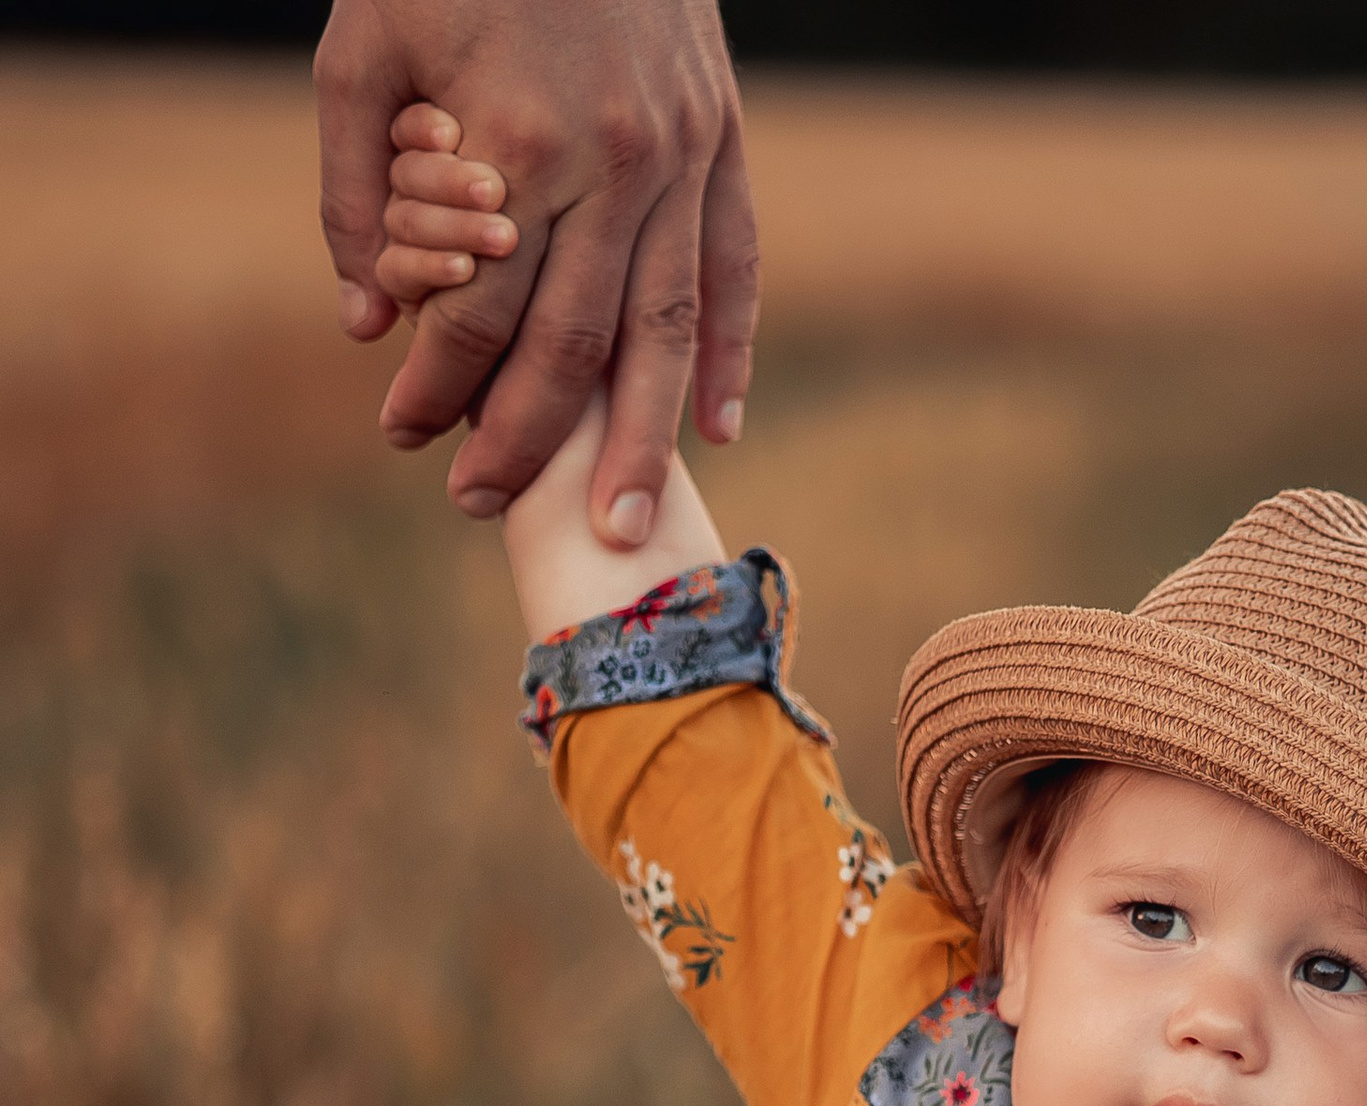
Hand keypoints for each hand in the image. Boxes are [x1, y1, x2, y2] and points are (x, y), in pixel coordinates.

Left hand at [313, 0, 758, 545]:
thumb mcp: (365, 46)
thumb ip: (356, 187)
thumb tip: (365, 319)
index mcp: (518, 142)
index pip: (475, 311)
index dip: (433, 386)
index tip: (401, 434)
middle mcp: (611, 165)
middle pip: (569, 345)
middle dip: (523, 439)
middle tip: (482, 503)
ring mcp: (679, 159)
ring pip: (663, 331)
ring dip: (639, 439)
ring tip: (622, 522)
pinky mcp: (721, 141)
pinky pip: (734, 270)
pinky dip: (729, 355)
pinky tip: (716, 430)